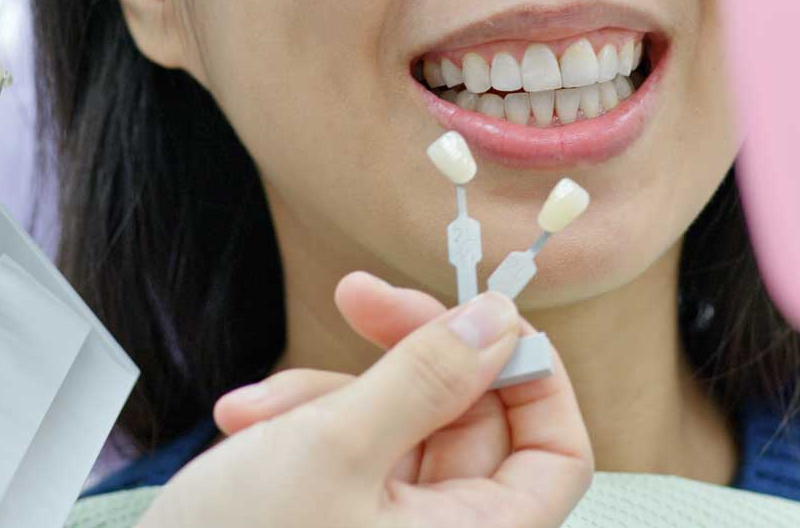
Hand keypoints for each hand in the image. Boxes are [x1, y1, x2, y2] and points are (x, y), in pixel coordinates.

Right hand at [136, 272, 593, 527]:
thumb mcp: (331, 448)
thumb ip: (424, 377)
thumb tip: (499, 322)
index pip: (556, 453)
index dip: (529, 375)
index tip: (474, 313)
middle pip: (470, 423)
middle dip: (401, 360)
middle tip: (355, 294)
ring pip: (400, 430)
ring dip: (328, 397)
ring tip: (254, 410)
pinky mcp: (341, 526)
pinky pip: (352, 457)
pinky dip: (303, 431)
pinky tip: (243, 427)